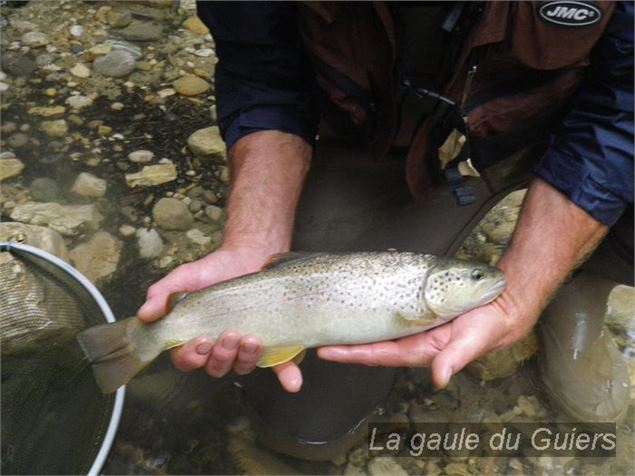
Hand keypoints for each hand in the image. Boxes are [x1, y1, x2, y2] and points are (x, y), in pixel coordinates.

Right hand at [137, 246, 302, 391]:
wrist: (250, 254)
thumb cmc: (214, 270)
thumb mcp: (184, 278)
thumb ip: (163, 294)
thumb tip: (144, 315)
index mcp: (196, 338)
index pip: (187, 360)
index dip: (191, 356)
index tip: (198, 340)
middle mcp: (220, 348)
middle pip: (216, 367)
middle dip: (221, 355)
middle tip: (228, 334)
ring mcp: (246, 347)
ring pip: (243, 367)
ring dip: (246, 359)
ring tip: (251, 338)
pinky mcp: (273, 343)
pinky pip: (280, 366)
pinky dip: (287, 376)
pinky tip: (293, 382)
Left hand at [318, 294, 534, 388]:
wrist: (501, 307)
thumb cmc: (487, 328)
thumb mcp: (471, 342)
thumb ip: (454, 359)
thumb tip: (439, 378)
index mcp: (418, 350)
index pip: (377, 354)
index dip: (350, 354)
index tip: (325, 350)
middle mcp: (409, 336)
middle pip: (369, 337)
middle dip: (343, 335)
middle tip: (318, 328)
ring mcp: (411, 320)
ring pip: (377, 316)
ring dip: (357, 309)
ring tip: (335, 300)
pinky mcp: (417, 304)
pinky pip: (392, 296)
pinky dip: (381, 284)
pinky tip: (374, 270)